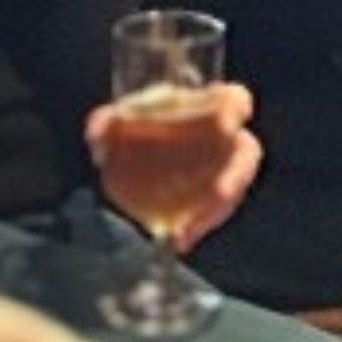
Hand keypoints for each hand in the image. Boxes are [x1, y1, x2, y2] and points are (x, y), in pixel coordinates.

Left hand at [84, 82, 260, 250]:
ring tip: (186, 230)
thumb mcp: (115, 123)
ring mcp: (226, 172)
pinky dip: (195, 227)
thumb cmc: (136, 131)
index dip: (235, 108)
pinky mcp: (213, 202)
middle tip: (221, 191)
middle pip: (244, 155)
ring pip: (232, 190)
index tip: (228, 121)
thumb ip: (105, 124)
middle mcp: (228, 139)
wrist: (139, 157)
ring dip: (213, 211)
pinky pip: (212, 214)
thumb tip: (98, 132)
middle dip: (235, 174)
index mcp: (213, 106)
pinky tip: (177, 241)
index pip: (234, 100)